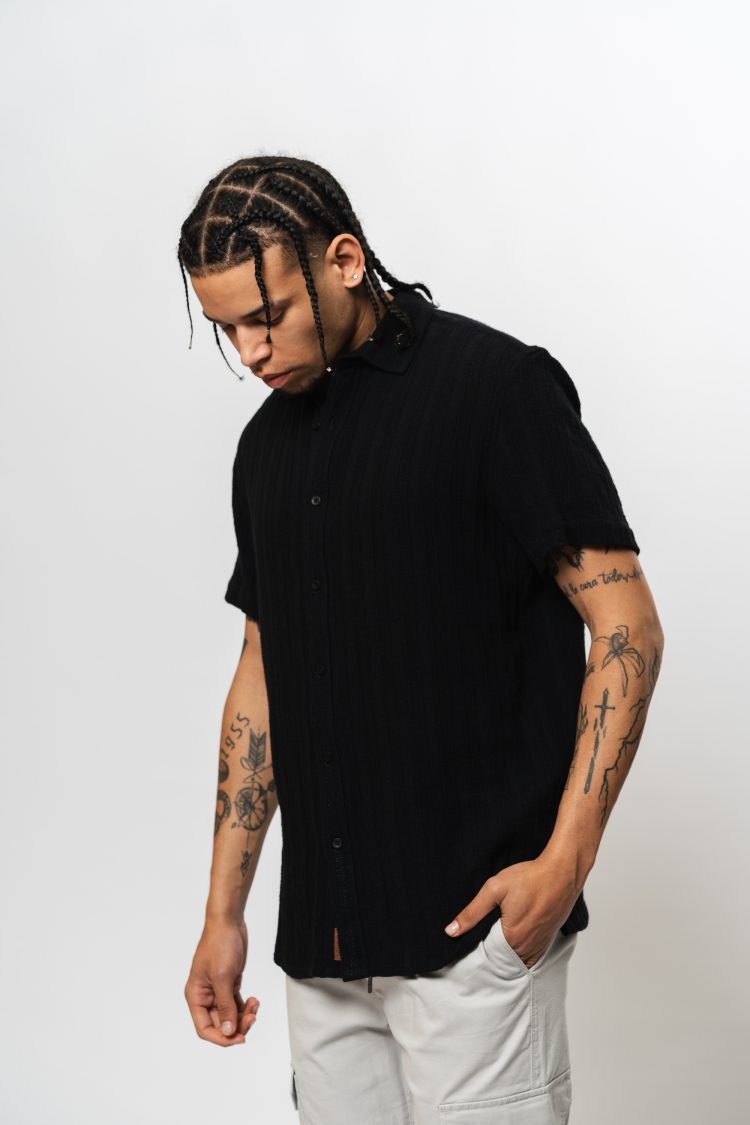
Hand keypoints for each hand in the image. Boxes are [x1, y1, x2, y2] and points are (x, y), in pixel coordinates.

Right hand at [184, 917, 259, 1045]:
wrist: (229, 922)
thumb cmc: (220, 945)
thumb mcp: (223, 977)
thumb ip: (225, 1006)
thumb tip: (228, 1032)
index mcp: (195, 996)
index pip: (204, 1029)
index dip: (221, 1038)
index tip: (239, 1038)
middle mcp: (205, 996)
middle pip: (220, 1024)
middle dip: (237, 1025)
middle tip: (253, 1018)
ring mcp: (217, 990)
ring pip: (230, 1015)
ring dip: (244, 1016)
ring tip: (255, 1006)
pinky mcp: (229, 983)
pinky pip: (236, 1004)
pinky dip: (246, 1006)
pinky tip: (254, 1000)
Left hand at [443, 854, 581, 967]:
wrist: (562, 872)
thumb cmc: (530, 877)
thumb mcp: (494, 889)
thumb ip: (472, 912)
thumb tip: (451, 931)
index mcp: (512, 939)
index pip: (487, 957)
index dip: (477, 950)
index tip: (471, 942)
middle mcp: (527, 947)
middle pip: (503, 960)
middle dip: (492, 954)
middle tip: (484, 938)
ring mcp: (540, 944)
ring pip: (518, 959)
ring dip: (507, 954)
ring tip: (497, 938)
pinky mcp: (548, 939)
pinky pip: (531, 955)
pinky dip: (521, 951)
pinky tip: (514, 937)